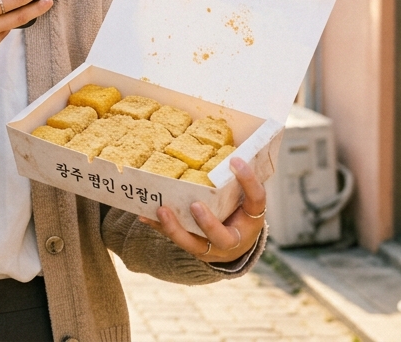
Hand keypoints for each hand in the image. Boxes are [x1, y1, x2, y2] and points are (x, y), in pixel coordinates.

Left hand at [139, 157, 266, 262]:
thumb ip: (240, 181)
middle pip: (222, 237)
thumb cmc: (241, 214)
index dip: (248, 180)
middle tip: (195, 205)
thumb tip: (230, 151)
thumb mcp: (248, 200)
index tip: (235, 160)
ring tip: (161, 209)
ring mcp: (211, 248)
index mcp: (252, 220)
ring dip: (176, 228)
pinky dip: (159, 227)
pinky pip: (174, 239)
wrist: (236, 247)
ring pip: (193, 244)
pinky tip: (144, 215)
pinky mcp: (193, 249)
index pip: (256, 199)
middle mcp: (233, 240)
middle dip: (207, 223)